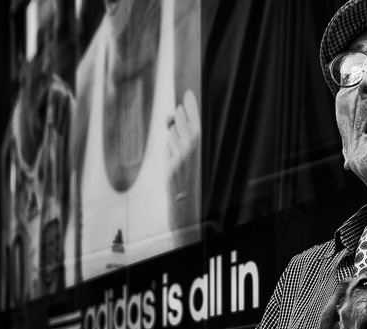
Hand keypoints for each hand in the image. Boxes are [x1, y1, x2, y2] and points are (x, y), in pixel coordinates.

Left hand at [166, 89, 201, 232]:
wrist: (188, 197)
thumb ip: (186, 131)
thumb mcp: (196, 151)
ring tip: (181, 152)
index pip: (195, 115)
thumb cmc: (193, 172)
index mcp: (201, 141)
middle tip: (181, 125)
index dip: (190, 102)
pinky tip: (175, 161)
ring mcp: (178, 153)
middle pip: (178, 117)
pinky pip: (166, 147)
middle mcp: (190, 145)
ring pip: (170, 132)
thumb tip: (172, 114)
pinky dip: (168, 151)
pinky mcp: (168, 160)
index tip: (188, 92)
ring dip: (172, 138)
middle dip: (178, 117)